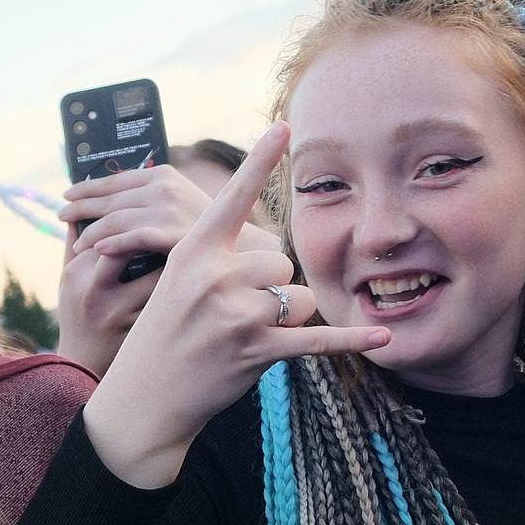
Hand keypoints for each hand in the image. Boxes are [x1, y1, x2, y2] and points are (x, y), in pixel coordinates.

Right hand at [82, 124, 389, 487]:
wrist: (142, 398)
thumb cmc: (162, 336)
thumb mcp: (176, 283)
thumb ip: (219, 258)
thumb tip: (272, 253)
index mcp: (193, 252)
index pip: (232, 198)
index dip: (259, 162)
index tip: (284, 126)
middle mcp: (213, 276)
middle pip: (281, 262)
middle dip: (273, 288)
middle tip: (237, 314)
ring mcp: (234, 314)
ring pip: (299, 298)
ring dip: (288, 319)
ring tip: (248, 336)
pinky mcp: (255, 351)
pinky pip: (315, 340)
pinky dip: (351, 340)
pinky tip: (382, 337)